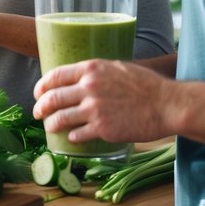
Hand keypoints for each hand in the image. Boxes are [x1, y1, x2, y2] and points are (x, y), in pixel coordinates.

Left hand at [33, 59, 173, 144]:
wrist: (167, 104)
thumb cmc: (147, 85)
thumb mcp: (118, 68)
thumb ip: (97, 73)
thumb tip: (81, 79)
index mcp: (91, 69)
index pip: (55, 76)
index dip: (42, 86)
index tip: (37, 93)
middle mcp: (89, 88)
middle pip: (52, 98)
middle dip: (40, 107)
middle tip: (37, 113)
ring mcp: (94, 109)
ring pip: (60, 118)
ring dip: (51, 124)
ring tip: (50, 127)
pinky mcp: (102, 128)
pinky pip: (77, 134)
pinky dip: (72, 136)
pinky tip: (73, 137)